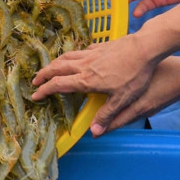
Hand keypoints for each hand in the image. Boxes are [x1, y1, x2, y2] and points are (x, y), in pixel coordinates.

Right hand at [31, 34, 156, 133]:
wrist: (144, 47)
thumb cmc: (135, 75)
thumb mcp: (123, 99)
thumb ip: (107, 115)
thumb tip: (94, 133)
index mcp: (87, 80)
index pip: (59, 84)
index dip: (45, 90)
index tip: (35, 95)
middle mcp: (84, 65)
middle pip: (57, 68)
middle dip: (44, 74)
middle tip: (35, 80)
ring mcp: (91, 54)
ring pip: (66, 57)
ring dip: (54, 63)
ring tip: (49, 68)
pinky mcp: (100, 46)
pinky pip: (79, 51)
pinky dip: (71, 56)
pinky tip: (75, 58)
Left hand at [99, 55, 179, 132]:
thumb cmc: (163, 70)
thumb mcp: (140, 75)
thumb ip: (123, 80)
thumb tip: (104, 82)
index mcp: (138, 105)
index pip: (117, 120)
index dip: (104, 127)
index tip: (92, 133)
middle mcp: (142, 110)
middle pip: (121, 121)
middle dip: (107, 126)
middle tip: (95, 132)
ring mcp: (149, 109)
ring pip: (128, 117)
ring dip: (116, 120)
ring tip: (104, 123)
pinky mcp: (154, 106)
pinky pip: (136, 112)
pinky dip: (126, 113)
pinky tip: (121, 108)